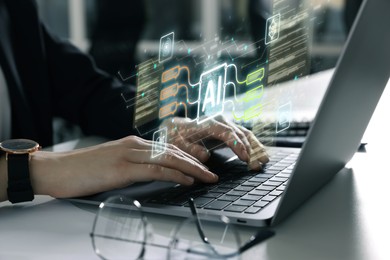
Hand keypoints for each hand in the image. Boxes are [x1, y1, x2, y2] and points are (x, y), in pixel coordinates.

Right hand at [29, 136, 217, 198]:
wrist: (56, 170)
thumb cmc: (83, 170)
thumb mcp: (114, 164)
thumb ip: (134, 166)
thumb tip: (153, 175)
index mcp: (133, 144)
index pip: (168, 149)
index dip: (189, 156)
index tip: (203, 165)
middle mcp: (134, 145)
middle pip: (174, 152)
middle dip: (197, 162)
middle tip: (212, 172)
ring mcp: (129, 155)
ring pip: (170, 159)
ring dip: (193, 168)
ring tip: (208, 177)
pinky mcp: (122, 168)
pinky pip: (156, 170)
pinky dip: (175, 174)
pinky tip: (187, 180)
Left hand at [161, 116, 268, 169]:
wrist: (178, 127)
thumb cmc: (178, 136)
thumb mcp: (178, 143)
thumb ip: (190, 149)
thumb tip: (205, 155)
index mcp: (207, 123)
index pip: (226, 132)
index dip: (236, 144)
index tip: (245, 157)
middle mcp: (219, 121)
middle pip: (239, 133)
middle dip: (250, 150)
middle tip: (256, 165)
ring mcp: (226, 124)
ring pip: (245, 134)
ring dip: (256, 148)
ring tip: (264, 161)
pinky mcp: (230, 130)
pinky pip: (245, 137)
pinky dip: (254, 146)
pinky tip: (261, 155)